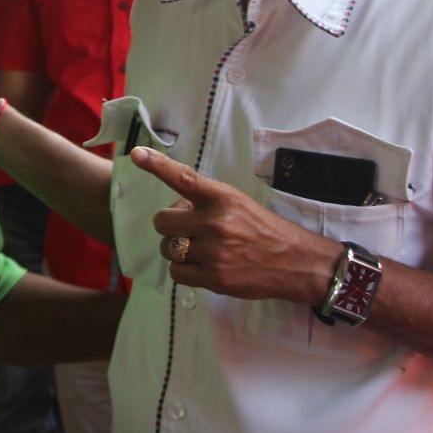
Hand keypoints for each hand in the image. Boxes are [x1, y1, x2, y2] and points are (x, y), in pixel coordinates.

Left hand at [130, 146, 337, 301]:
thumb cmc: (263, 230)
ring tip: (200, 249)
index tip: (137, 154)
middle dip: (169, 225)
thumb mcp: (238, 203)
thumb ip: (205, 203)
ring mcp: (215, 252)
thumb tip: (174, 212)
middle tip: (189, 229)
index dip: (157, 165)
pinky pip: (176, 272)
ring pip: (168, 248)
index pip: (184, 178)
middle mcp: (217, 222)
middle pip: (163, 221)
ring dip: (177, 249)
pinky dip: (182, 270)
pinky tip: (202, 266)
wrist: (295, 262)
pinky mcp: (214, 278)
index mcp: (223, 198)